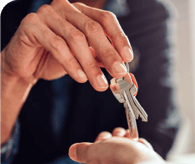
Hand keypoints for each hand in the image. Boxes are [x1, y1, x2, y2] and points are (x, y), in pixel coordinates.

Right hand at [1, 0, 132, 90]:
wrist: (26, 66)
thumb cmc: (57, 60)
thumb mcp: (84, 60)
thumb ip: (101, 61)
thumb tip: (123, 71)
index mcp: (81, 13)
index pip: (105, 20)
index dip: (119, 38)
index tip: (128, 57)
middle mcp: (66, 9)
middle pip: (92, 28)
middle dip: (108, 53)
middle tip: (119, 73)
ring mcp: (48, 14)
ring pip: (75, 38)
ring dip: (90, 64)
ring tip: (100, 84)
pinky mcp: (32, 25)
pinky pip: (56, 44)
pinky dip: (71, 63)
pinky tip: (80, 77)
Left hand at [69, 128, 163, 163]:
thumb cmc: (119, 160)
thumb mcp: (95, 151)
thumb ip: (83, 151)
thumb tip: (72, 151)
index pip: (96, 155)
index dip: (102, 141)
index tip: (107, 136)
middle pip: (112, 154)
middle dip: (117, 140)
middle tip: (122, 134)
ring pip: (127, 155)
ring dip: (130, 142)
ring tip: (133, 138)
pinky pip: (140, 160)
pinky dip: (142, 150)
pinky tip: (142, 147)